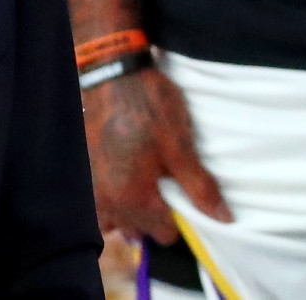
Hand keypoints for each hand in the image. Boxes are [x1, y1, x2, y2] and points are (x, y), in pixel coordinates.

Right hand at [85, 67, 232, 243]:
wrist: (109, 71)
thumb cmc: (147, 106)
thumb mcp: (181, 145)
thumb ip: (200, 187)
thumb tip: (223, 219)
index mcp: (133, 197)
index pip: (164, 234)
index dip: (180, 218)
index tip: (184, 198)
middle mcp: (106, 197)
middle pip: (134, 228)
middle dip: (150, 216)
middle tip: (164, 187)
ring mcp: (90, 182)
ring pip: (110, 216)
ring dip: (125, 209)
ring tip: (140, 185)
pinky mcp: (82, 166)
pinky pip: (96, 196)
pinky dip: (109, 192)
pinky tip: (122, 169)